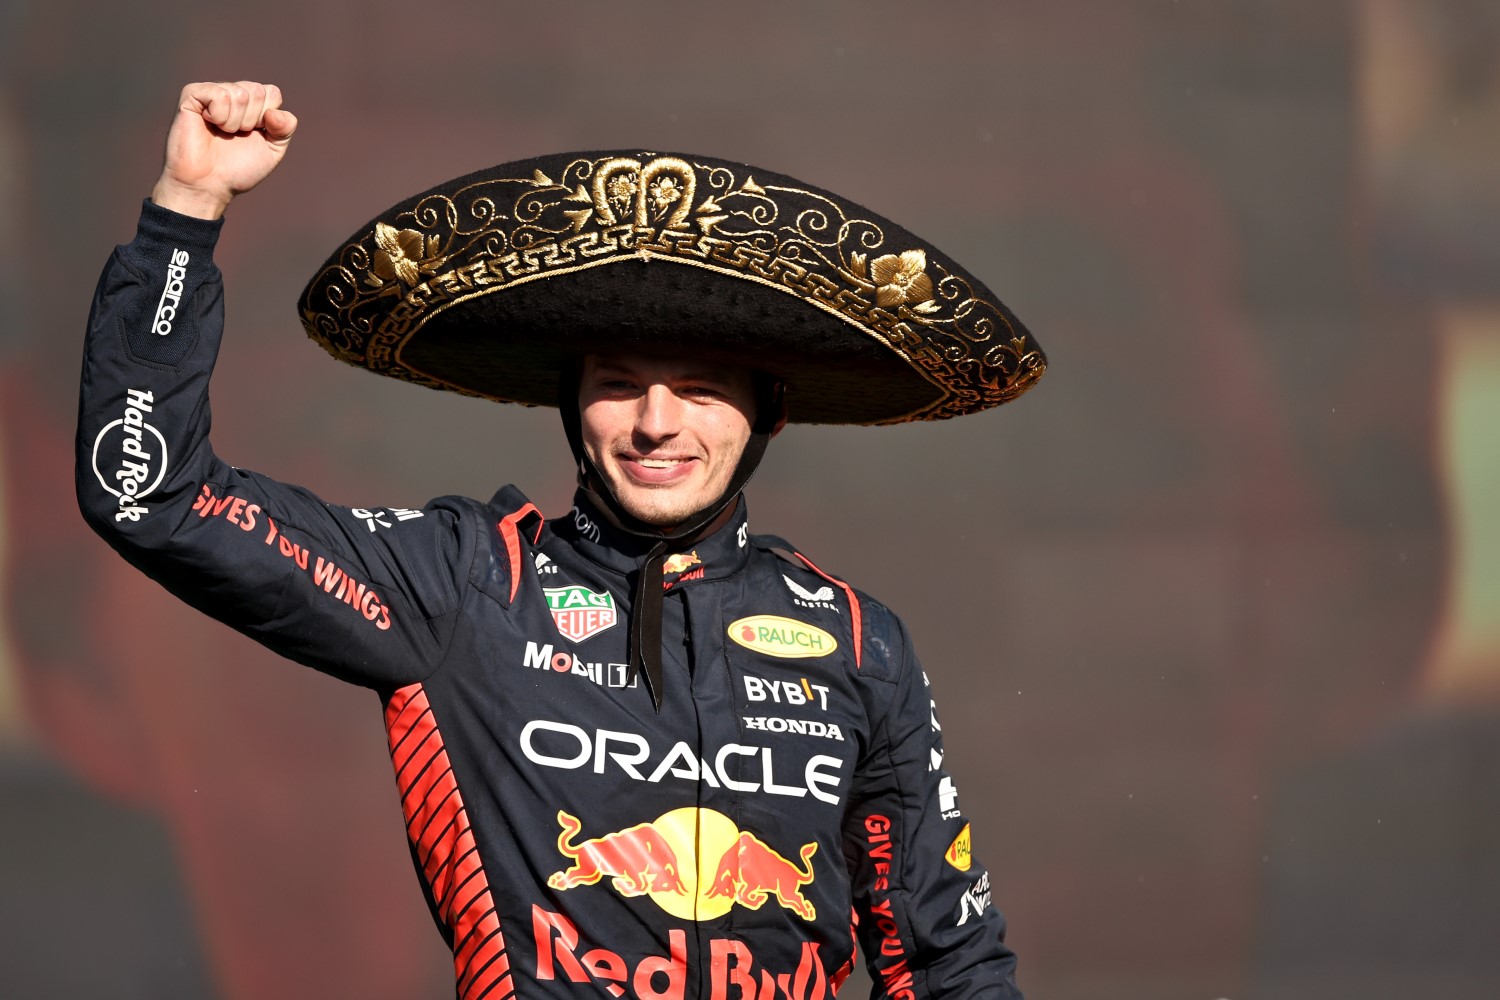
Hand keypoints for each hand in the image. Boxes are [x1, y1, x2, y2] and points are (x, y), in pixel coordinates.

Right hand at [151, 81, 296, 219]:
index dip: (268, 118)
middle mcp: (232, 94)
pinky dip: (219, 115)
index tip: (254, 134)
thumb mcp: (272, 150)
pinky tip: (208, 123)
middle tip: (235, 135)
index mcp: (252, 104)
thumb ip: (285, 129)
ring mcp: (212, 92)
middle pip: (257, 91)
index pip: (272, 92)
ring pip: (239, 94)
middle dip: (251, 120)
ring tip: (221, 133)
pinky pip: (219, 94)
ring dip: (234, 122)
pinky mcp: (192, 94)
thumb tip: (274, 112)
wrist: (208, 184)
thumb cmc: (237, 169)